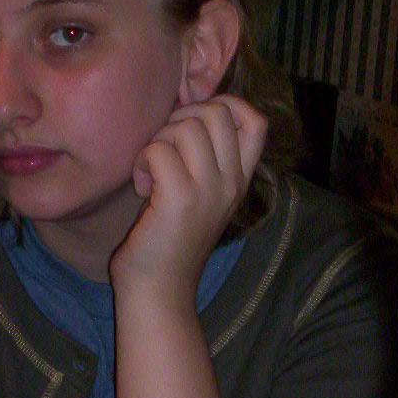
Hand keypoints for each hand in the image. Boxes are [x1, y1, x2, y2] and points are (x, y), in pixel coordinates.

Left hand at [111, 95, 267, 298]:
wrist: (159, 292)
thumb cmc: (170, 243)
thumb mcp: (201, 197)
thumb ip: (204, 159)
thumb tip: (185, 113)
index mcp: (240, 180)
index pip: (256, 121)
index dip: (225, 105)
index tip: (193, 124)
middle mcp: (232, 183)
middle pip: (218, 112)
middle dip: (181, 118)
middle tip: (164, 148)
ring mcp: (209, 191)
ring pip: (186, 126)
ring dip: (158, 140)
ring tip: (151, 170)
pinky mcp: (180, 200)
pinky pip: (158, 150)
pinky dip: (142, 161)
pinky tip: (142, 187)